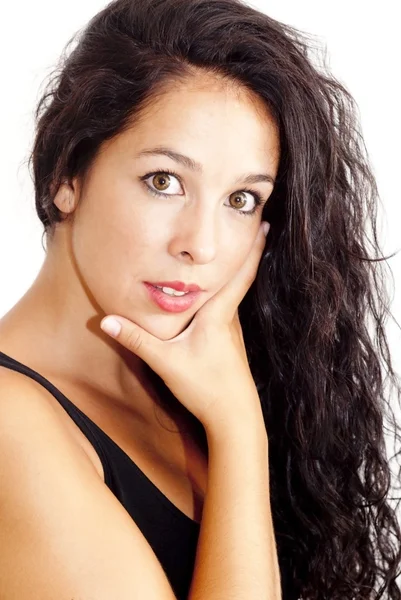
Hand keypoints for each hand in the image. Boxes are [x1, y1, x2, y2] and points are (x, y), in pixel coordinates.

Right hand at [100, 221, 269, 430]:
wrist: (234, 417)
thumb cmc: (205, 387)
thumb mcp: (166, 362)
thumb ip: (136, 340)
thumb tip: (106, 321)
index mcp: (218, 315)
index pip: (239, 275)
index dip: (252, 249)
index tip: (265, 224)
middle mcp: (230, 319)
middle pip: (240, 279)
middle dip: (247, 252)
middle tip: (254, 224)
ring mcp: (232, 333)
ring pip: (234, 296)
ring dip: (237, 272)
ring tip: (237, 251)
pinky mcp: (229, 344)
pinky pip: (228, 311)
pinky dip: (227, 294)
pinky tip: (217, 296)